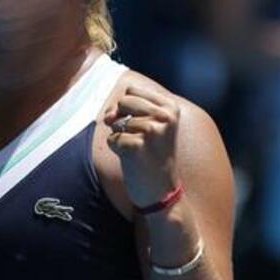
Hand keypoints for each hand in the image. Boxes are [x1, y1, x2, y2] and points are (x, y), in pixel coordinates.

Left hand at [104, 85, 181, 209]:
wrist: (161, 190)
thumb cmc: (151, 154)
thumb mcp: (148, 124)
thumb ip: (127, 110)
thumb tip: (108, 116)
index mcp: (170, 107)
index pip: (132, 90)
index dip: (125, 106)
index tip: (136, 123)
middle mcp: (165, 116)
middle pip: (123, 101)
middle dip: (121, 119)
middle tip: (137, 138)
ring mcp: (153, 130)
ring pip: (116, 121)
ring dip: (120, 136)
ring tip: (138, 150)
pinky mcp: (138, 146)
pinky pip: (112, 139)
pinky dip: (116, 149)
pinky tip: (133, 159)